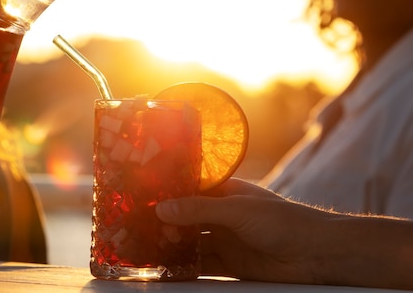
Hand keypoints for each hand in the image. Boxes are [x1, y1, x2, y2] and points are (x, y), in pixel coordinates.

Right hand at [155, 178, 328, 284]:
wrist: (317, 255)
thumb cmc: (283, 221)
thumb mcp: (237, 210)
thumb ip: (199, 210)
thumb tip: (161, 209)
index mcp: (225, 191)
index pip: (189, 189)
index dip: (167, 193)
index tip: (142, 196)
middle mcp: (222, 214)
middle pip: (186, 217)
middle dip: (165, 222)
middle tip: (138, 226)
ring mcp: (225, 239)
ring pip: (191, 242)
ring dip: (172, 245)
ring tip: (146, 246)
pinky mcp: (230, 264)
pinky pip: (201, 264)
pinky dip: (185, 266)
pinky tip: (167, 267)